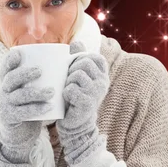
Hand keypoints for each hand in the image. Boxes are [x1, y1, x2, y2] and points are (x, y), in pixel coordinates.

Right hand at [0, 47, 54, 166]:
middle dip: (24, 74)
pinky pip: (23, 112)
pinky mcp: (10, 119)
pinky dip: (37, 108)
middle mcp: (3, 93)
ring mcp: (4, 106)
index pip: (5, 69)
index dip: (9, 61)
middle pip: (10, 79)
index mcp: (7, 84)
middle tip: (40, 71)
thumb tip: (61, 61)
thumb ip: (39, 81)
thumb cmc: (30, 109)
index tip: (18, 53)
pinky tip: (50, 106)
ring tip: (52, 91)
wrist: (20, 136)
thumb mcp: (30, 93)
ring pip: (19, 96)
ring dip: (36, 92)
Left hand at [56, 41, 109, 164]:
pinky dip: (65, 92)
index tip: (75, 68)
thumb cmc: (76, 97)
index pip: (95, 57)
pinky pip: (71, 89)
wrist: (76, 124)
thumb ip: (79, 59)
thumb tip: (77, 42)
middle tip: (68, 81)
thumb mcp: (79, 76)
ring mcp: (96, 93)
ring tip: (68, 90)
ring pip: (77, 75)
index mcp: (102, 75)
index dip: (82, 58)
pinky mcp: (87, 103)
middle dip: (71, 70)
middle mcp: (103, 82)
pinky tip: (67, 99)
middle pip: (84, 63)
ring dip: (67, 81)